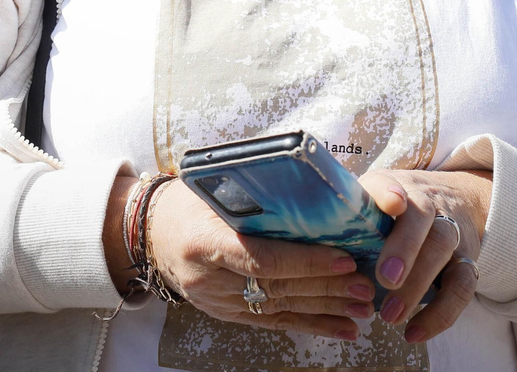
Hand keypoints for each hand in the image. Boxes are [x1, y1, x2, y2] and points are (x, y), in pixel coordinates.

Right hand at [124, 178, 371, 339]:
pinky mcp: (227, 314)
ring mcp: (216, 302)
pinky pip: (273, 322)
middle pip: (276, 287)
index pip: (260, 258)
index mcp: (203, 241)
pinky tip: (342, 329)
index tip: (342, 258)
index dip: (304, 261)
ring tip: (362, 308)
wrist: (151, 230)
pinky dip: (311, 325)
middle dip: (325, 288)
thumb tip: (313, 188)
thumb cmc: (187, 200)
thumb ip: (254, 194)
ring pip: (279, 308)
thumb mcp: (211, 187)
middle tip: (365, 285)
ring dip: (325, 309)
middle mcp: (208, 279)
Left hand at [359, 169, 491, 344]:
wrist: (455, 198)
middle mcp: (427, 205)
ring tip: (390, 315)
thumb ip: (345, 215)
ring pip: (443, 248)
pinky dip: (441, 314)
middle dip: (405, 248)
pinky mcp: (466, 262)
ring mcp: (450, 232)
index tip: (391, 204)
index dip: (389, 193)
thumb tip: (302, 231)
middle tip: (385, 279)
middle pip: (422, 218)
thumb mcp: (371, 200)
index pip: (390, 183)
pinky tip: (415, 333)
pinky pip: (462, 287)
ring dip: (419, 284)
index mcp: (394, 188)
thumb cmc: (394, 209)